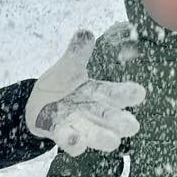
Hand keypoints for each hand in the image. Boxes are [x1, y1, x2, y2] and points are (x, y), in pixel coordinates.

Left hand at [26, 31, 145, 156]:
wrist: (36, 106)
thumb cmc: (61, 86)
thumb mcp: (67, 67)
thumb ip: (77, 53)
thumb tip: (85, 33)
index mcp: (97, 93)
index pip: (114, 93)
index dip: (126, 94)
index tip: (139, 93)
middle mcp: (92, 112)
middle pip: (109, 118)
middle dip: (120, 122)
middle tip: (132, 125)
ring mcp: (78, 125)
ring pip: (94, 134)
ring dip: (102, 137)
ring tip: (113, 141)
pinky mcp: (62, 136)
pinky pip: (70, 142)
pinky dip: (74, 143)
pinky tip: (77, 142)